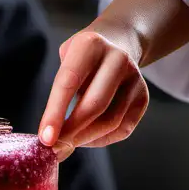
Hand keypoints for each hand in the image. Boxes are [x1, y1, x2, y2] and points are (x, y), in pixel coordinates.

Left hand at [37, 26, 148, 161]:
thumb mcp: (66, 58)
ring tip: (67, 144)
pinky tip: (86, 139)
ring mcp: (134, 78)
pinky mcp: (143, 96)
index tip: (45, 138)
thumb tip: (52, 136)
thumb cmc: (83, 56)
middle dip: (71, 132)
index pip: (69, 82)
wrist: (118, 41)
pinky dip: (102, 140)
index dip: (55, 113)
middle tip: (54, 148)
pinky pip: (123, 128)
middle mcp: (116, 58)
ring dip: (86, 139)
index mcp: (90, 44)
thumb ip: (61, 90)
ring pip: (110, 121)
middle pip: (94, 105)